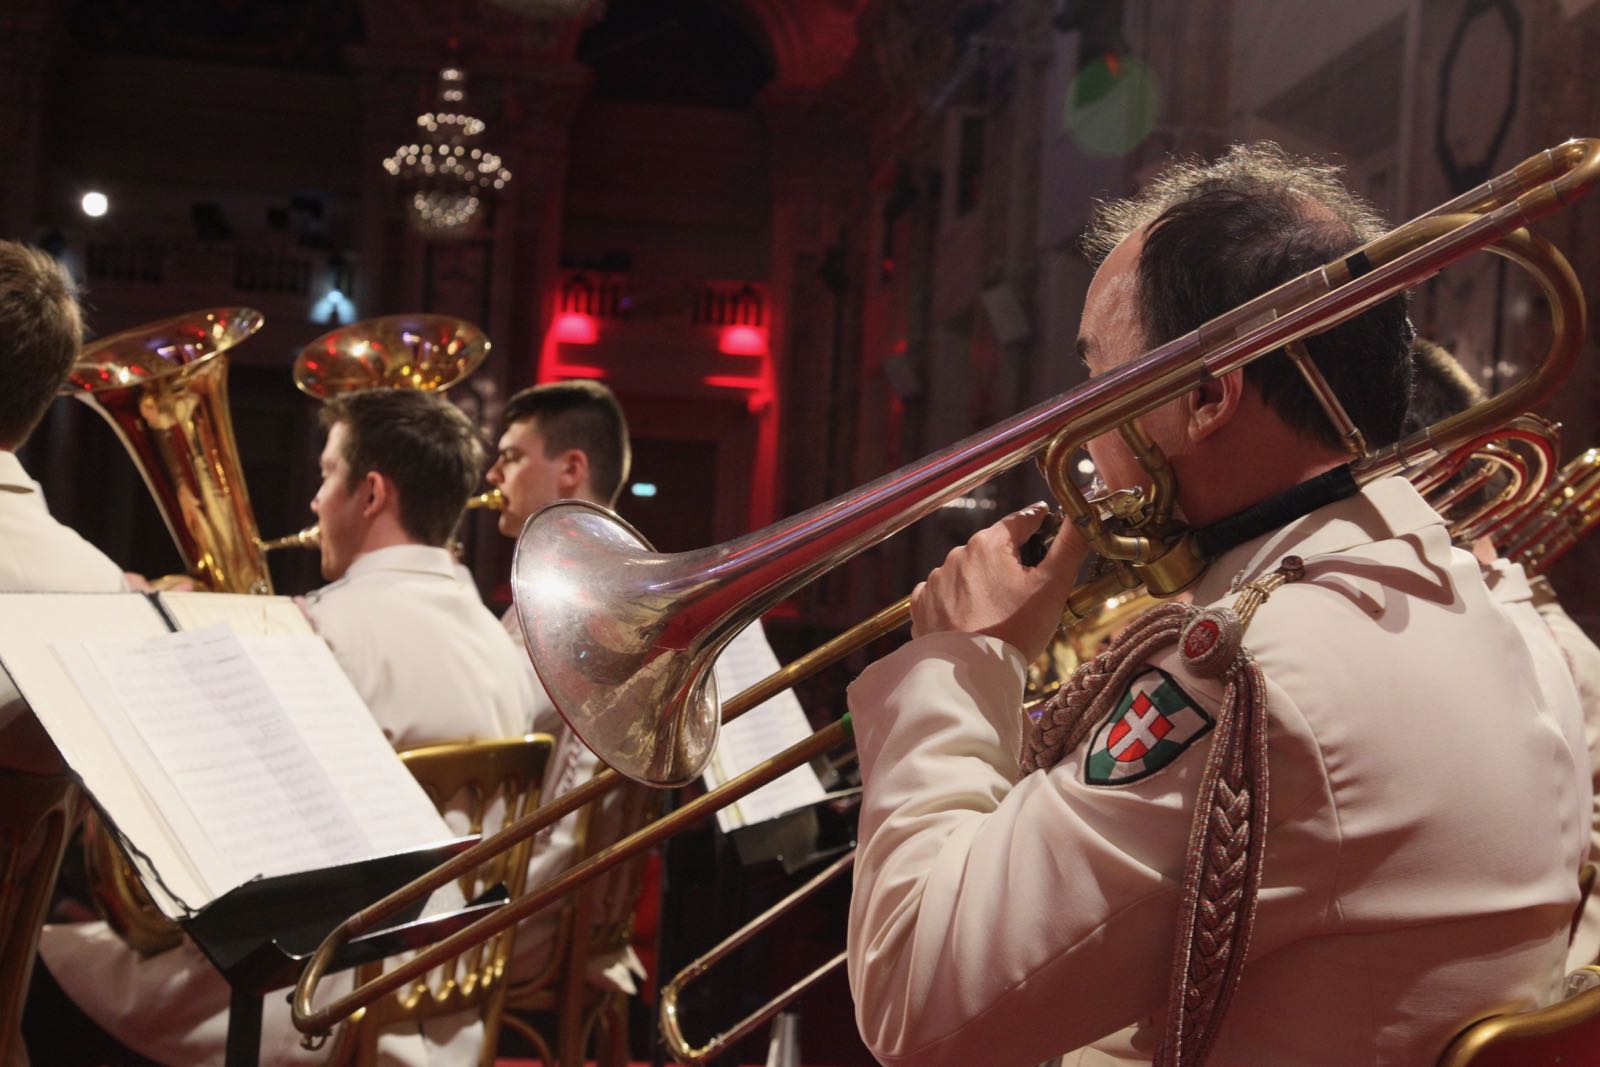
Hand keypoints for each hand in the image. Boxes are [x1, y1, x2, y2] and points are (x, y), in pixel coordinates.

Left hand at [910, 502, 1088, 663]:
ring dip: (984, 581)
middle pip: (993, 548)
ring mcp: (936, 580)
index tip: (1049, 525)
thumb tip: (1081, 514)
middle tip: (1029, 587)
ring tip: (1000, 610)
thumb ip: (1070, 545)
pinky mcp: (923, 605)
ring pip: (969, 571)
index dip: (1039, 522)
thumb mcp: (1052, 585)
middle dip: (1011, 560)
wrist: (971, 675)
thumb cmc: (1015, 630)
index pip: (1020, 520)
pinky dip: (959, 601)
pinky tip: (973, 618)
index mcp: (989, 544)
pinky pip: (945, 594)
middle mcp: (957, 555)